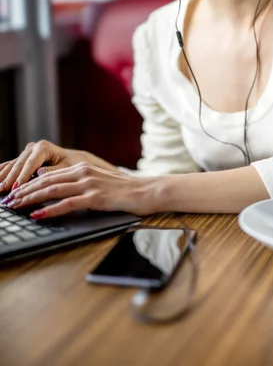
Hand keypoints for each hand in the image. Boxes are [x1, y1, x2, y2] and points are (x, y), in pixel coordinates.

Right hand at [0, 141, 89, 192]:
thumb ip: (54, 171)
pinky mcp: (23, 158)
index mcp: (44, 147)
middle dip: (10, 179)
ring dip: (3, 177)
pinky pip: (10, 165)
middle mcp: (33, 147)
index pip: (31, 164)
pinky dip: (2, 172)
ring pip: (12, 165)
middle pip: (19, 165)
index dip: (23, 176)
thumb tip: (39, 173)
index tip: (16, 188)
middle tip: (2, 191)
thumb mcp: (67, 168)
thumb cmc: (72, 164)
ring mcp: (26, 152)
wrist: (73, 159)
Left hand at [1, 163, 156, 217]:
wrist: (147, 191)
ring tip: (16, 206)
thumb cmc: (124, 190)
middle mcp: (83, 172)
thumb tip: (50, 181)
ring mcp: (89, 184)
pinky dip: (50, 209)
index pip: (49, 175)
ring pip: (53, 190)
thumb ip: (76, 180)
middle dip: (24, 191)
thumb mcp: (97, 181)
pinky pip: (67, 204)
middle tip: (8, 200)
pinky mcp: (96, 197)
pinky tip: (38, 214)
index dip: (29, 184)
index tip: (15, 192)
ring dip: (31, 199)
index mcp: (82, 168)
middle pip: (46, 181)